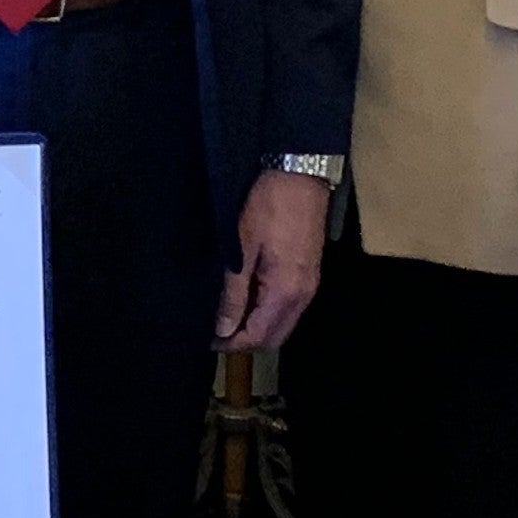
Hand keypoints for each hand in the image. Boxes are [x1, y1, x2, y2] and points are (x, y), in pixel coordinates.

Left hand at [215, 168, 330, 350]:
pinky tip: (245, 296)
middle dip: (245, 340)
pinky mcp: (309, 273)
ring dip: (256, 325)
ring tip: (226, 313)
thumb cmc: (268, 206)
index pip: (259, 336)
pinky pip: (288, 306)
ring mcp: (310, 285)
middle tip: (215, 330)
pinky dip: (267, 310)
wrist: (299, 174)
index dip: (232, 343)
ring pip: (282, 322)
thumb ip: (233, 292)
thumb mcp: (241, 248)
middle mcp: (304, 295)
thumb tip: (223, 328)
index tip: (207, 339)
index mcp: (286, 292)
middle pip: (274, 337)